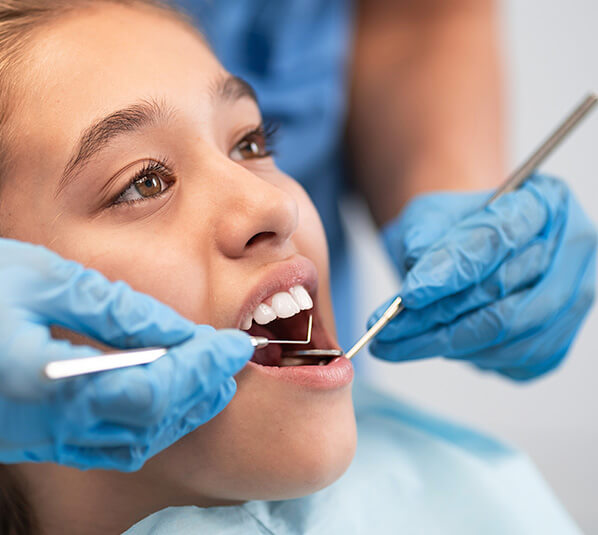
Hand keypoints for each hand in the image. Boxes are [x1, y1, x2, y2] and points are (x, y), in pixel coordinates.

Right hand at [0, 239, 252, 469]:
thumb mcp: (44, 279)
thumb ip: (114, 310)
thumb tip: (177, 330)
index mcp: (49, 380)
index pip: (155, 388)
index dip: (203, 368)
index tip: (237, 344)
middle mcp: (52, 422)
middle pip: (154, 420)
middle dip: (203, 389)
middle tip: (235, 359)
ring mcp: (48, 438)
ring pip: (140, 440)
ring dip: (185, 409)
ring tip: (215, 376)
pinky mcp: (46, 438)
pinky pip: (116, 444)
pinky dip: (156, 422)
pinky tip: (172, 396)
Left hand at [369, 174, 596, 379]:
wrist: (467, 250)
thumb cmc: (449, 227)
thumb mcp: (427, 215)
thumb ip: (422, 236)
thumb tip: (420, 279)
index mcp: (544, 200)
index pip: (500, 237)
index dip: (453, 269)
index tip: (409, 294)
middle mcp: (571, 250)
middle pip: (502, 290)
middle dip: (435, 314)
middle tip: (385, 328)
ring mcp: (571, 299)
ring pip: (505, 331)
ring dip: (441, 342)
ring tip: (393, 341)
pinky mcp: (556, 341)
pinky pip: (509, 358)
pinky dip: (464, 355)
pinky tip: (429, 345)